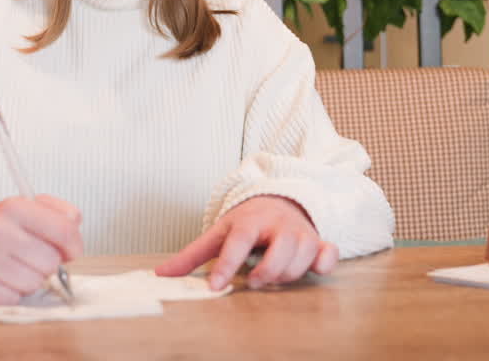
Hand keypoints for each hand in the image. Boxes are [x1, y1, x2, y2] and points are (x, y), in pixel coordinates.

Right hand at [0, 195, 82, 305]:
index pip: (64, 230)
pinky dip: (11, 293)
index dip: (74, 245)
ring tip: (12, 268)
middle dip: (47, 264)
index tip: (70, 250)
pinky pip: (12, 298)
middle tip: (30, 258)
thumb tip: (75, 228)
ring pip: (33, 283)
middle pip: (51, 262)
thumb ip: (58, 214)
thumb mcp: (24, 210)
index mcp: (12, 207)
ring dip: (29, 280)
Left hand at [155, 195, 337, 290]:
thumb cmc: (246, 222)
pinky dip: (324, 262)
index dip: (227, 265)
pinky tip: (314, 267)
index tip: (215, 287)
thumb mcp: (218, 233)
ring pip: (300, 257)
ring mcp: (300, 232)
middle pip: (279, 250)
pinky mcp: (318, 241)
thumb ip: (191, 256)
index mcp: (249, 220)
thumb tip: (160, 273)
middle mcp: (277, 224)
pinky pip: (329, 253)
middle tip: (252, 280)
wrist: (279, 201)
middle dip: (265, 272)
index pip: (238, 242)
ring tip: (271, 276)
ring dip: (286, 275)